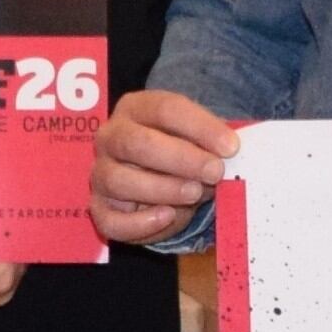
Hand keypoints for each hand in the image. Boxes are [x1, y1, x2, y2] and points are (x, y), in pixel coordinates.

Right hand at [89, 89, 240, 245]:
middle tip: (215, 172)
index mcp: (135, 109)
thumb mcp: (200, 139)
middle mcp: (110, 138)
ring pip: (118, 180)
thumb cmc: (184, 152)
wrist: (164, 178)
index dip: (200, 127)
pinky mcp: (100, 208)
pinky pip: (111, 220)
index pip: (164, 109)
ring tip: (195, 193)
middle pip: (135, 143)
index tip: (231, 147)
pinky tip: (167, 216)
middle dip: (180, 158)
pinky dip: (139, 222)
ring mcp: (101, 173)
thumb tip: (230, 151)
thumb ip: (214, 142)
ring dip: (162, 188)